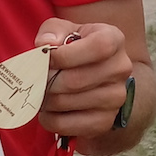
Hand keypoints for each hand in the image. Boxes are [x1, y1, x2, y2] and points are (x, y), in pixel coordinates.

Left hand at [35, 18, 133, 138]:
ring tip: (41, 92)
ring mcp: (115, 98)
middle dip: (46, 80)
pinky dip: (48, 119)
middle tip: (36, 79)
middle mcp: (120, 69)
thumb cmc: (77, 49)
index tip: (47, 57)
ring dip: (45, 99)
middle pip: (75, 80)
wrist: (99, 78)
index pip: (97, 47)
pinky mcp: (104, 122)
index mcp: (114, 40)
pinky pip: (66, 125)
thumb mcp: (66, 31)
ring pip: (67, 102)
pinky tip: (48, 110)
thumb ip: (53, 30)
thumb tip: (44, 44)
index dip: (65, 54)